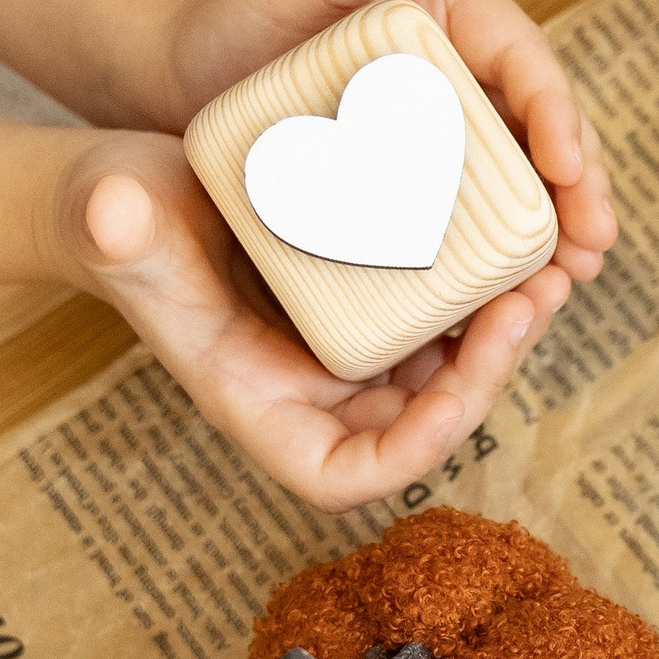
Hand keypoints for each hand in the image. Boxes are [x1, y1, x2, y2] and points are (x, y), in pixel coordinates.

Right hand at [50, 131, 573, 510]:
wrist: (127, 185)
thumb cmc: (110, 213)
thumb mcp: (109, 215)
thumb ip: (112, 226)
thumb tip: (114, 212)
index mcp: (258, 404)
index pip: (345, 473)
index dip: (411, 452)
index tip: (456, 400)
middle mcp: (310, 393)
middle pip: (421, 422)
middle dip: (487, 376)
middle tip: (530, 300)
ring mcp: (342, 354)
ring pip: (445, 370)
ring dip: (502, 334)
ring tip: (548, 267)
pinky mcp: (362, 307)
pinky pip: (440, 319)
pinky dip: (481, 291)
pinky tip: (515, 238)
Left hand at [149, 0, 614, 284]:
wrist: (178, 84)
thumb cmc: (233, 20)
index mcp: (452, 18)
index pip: (525, 63)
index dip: (559, 114)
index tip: (570, 168)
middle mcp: (462, 78)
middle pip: (543, 130)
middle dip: (581, 187)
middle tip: (595, 243)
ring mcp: (443, 137)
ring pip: (523, 182)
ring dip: (559, 231)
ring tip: (576, 276)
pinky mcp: (415, 187)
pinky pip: (474, 221)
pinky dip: (504, 257)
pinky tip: (518, 298)